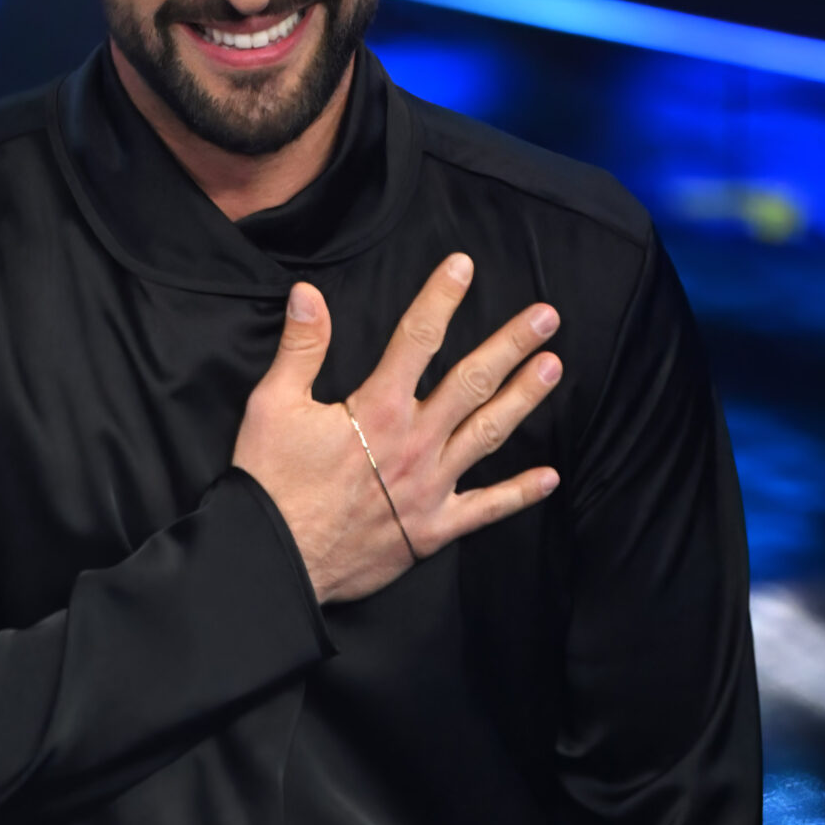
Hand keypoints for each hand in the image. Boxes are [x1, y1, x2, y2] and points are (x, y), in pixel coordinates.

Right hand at [231, 252, 562, 605]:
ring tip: (553, 368)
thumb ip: (300, 348)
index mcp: (378, 408)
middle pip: (472, 382)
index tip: (464, 266)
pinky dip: (518, 494)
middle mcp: (414, 442)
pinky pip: (485, 509)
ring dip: (523, 399)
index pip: (417, 339)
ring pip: (487, 434)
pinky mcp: (432, 529)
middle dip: (511, 345)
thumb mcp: (272, 406)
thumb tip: (308, 293)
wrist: (276, 558)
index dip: (441, 298)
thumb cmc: (271, 483)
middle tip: (546, 317)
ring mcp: (429, 487)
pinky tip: (550, 478)